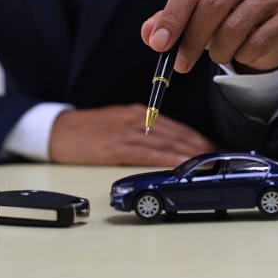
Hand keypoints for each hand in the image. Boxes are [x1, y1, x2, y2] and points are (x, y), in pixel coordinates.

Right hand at [48, 104, 217, 165]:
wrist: (55, 130)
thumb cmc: (88, 130)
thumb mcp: (119, 122)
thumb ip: (142, 130)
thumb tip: (169, 144)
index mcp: (139, 113)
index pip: (176, 127)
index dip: (199, 138)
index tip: (217, 148)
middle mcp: (136, 119)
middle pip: (176, 134)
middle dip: (201, 146)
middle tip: (222, 157)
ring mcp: (125, 132)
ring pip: (165, 143)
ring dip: (190, 154)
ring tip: (209, 162)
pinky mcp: (113, 146)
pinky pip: (145, 154)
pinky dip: (165, 159)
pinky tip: (179, 165)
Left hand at [141, 0, 277, 73]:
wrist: (268, 25)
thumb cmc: (225, 14)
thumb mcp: (193, 13)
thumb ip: (169, 20)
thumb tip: (150, 34)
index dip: (172, 19)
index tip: (159, 44)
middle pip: (211, 6)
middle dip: (191, 41)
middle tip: (180, 65)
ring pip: (233, 28)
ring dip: (219, 51)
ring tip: (218, 53)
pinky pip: (257, 42)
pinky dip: (243, 54)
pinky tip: (243, 50)